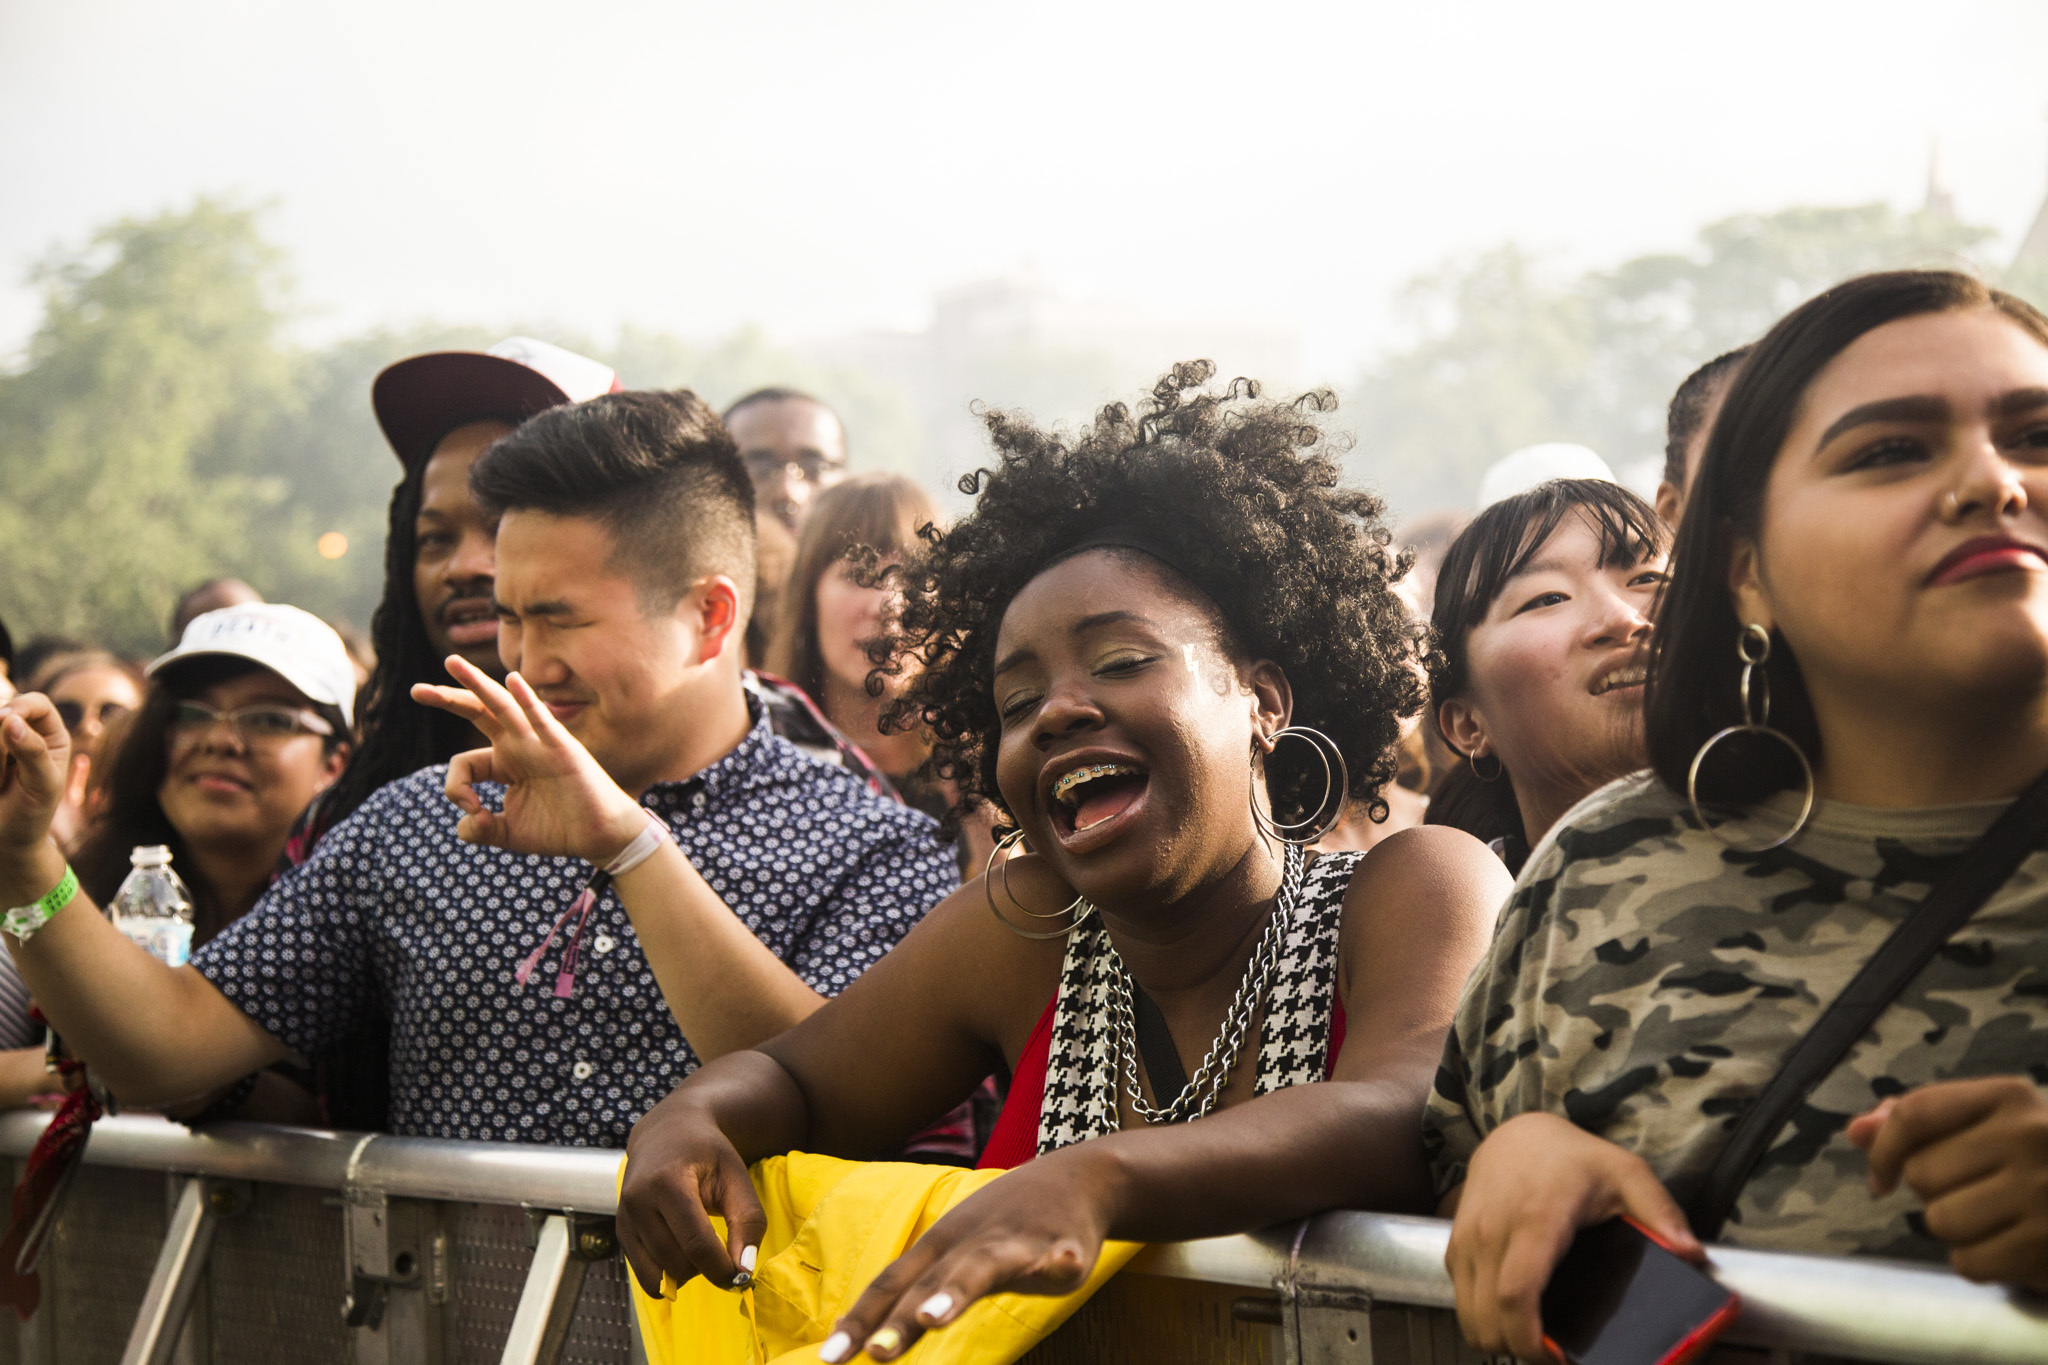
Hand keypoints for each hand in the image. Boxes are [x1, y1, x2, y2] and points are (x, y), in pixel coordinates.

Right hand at [0, 695, 71, 859]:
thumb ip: (32, 752)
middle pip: (2, 713)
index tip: (3, 720)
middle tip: (4, 776)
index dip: (19, 707)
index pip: (35, 703)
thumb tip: (10, 721)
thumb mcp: (42, 785)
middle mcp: (23, 733)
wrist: (8, 839)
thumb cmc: (33, 813)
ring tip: (0, 783)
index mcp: (50, 735)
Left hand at [412, 657, 645, 864]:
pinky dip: (527, 699)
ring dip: (476, 684)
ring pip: (502, 707)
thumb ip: (480, 829)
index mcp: (505, 762)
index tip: (470, 811)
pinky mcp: (562, 749)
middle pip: (478, 713)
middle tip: (416, 691)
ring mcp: (540, 744)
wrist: (600, 836)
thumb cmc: (559, 829)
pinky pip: (541, 719)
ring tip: (452, 663)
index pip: (464, 762)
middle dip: (447, 699)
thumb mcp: (508, 833)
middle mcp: (520, 746)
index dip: (455, 787)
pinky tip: (512, 680)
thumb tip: (465, 822)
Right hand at [617, 1086, 766, 1297]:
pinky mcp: (620, 1231)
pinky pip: (644, 1273)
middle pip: (677, 1262)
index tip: (741, 1277)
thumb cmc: (707, 1154)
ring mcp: (624, 1217)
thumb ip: (748, 1221)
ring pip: (658, 1274)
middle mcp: (638, 1200)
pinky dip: (668, 1275)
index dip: (722, 1268)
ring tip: (702, 1247)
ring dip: (688, 1274)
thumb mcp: (736, 1176)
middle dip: (706, 1269)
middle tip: (724, 1251)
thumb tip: (744, 1269)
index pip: (696, 1243)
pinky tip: (683, 1252)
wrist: (667, 1132)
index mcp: (668, 1181)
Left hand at [820, 1148, 1111, 1361]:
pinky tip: (1063, 1263)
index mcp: (939, 1246)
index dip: (860, 1320)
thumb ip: (917, 1286)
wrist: (1076, 1177)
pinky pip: (1060, 1254)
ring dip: (956, 1291)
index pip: (889, 1285)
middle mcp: (969, 1242)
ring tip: (933, 1318)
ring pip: (982, 1267)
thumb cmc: (1002, 1223)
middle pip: (929, 1283)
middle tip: (876, 1354)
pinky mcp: (1063, 1244)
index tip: (830, 1358)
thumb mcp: (954, 1247)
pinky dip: (1059, 1260)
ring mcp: (1014, 1241)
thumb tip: (859, 1332)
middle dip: (901, 1320)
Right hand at [1445, 1111, 1701, 1361]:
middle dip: (1519, 1348)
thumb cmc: (1572, 1158)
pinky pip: (1460, 1299)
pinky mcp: (1454, 1244)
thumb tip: (1691, 1254)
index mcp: (1536, 1218)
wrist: (1517, 1134)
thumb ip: (1660, 1211)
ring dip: (1497, 1335)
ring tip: (1534, 1335)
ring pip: (1468, 1314)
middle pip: (1488, 1317)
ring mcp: (1467, 1237)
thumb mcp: (1625, 1173)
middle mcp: (1492, 1230)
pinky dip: (1482, 1315)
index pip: (1517, 1294)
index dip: (1531, 1340)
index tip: (1558, 1357)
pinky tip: (1512, 1312)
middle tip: (1556, 1352)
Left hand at [1848, 1076, 2047, 1291]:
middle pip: (1923, 1173)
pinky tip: (2008, 1245)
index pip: (1915, 1114)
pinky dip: (1979, 1261)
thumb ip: (1920, 1123)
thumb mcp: (1988, 1124)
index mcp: (2008, 1096)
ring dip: (1956, 1228)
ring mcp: (2045, 1192)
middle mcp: (2030, 1136)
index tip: (1882, 1176)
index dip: (1883, 1149)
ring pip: (1941, 1220)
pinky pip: (1969, 1261)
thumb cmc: (2037, 1161)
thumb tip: (1857, 1131)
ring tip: (1994, 1218)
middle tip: (1975, 1192)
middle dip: (1934, 1191)